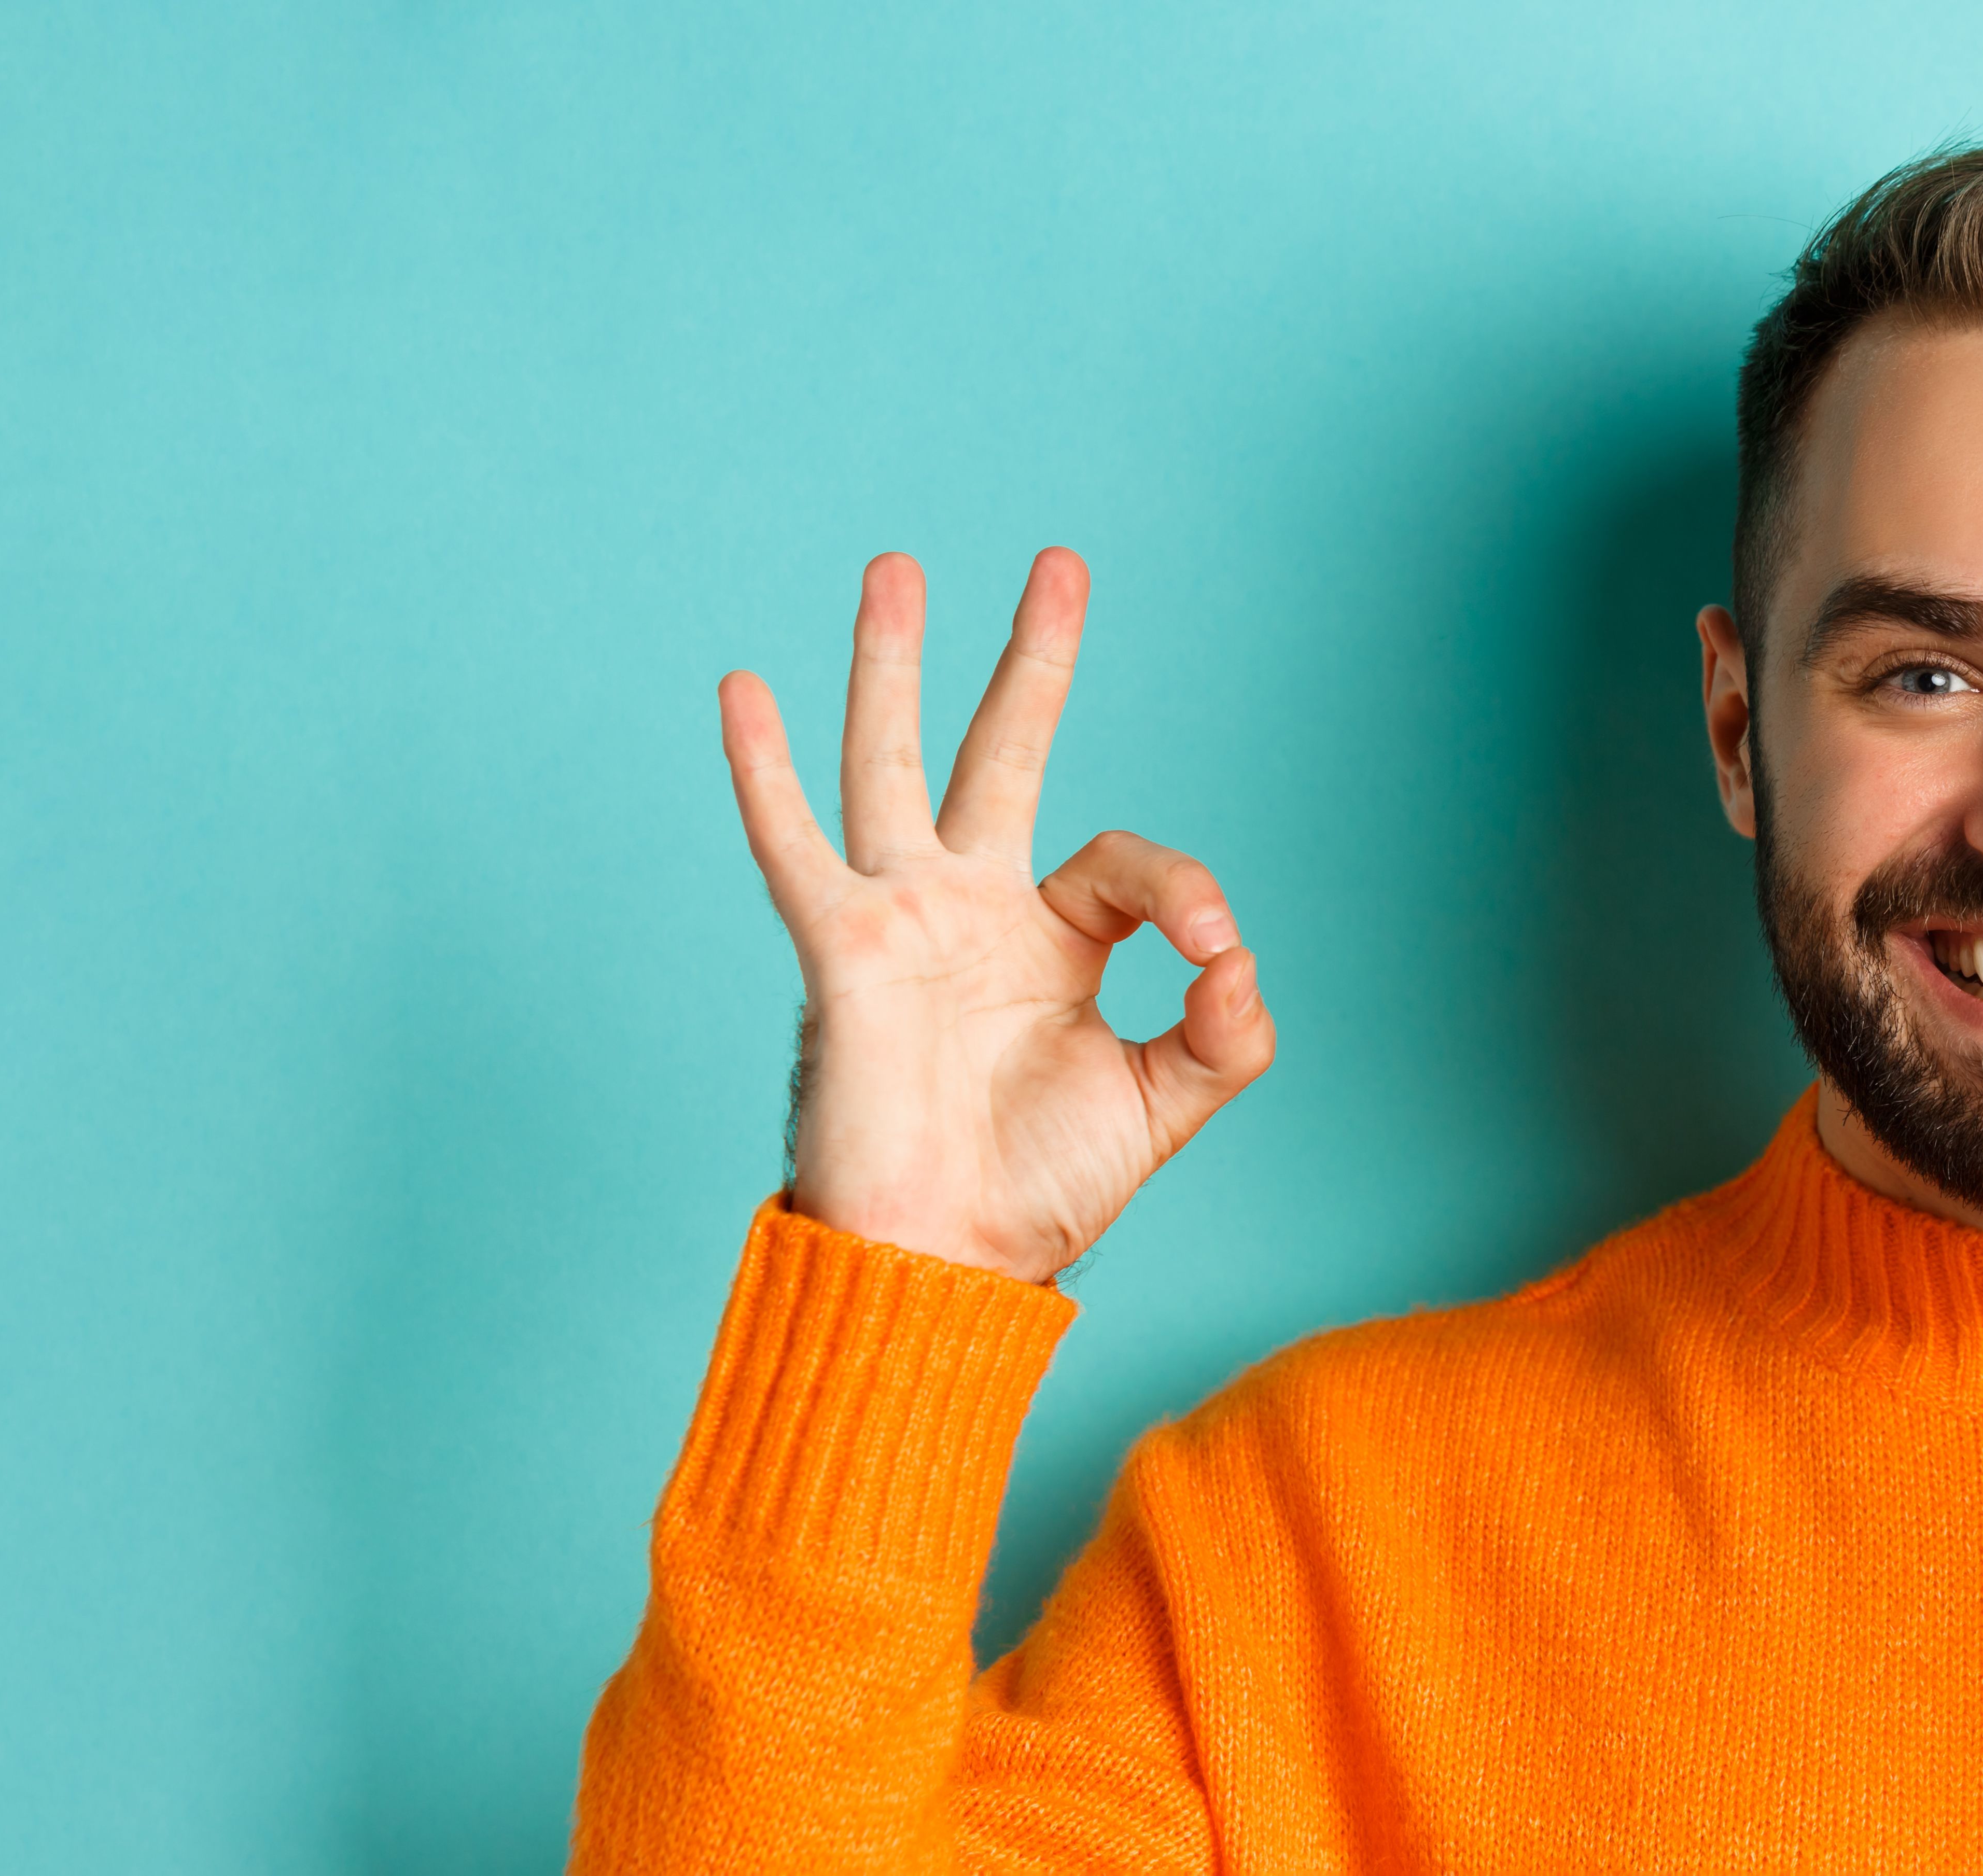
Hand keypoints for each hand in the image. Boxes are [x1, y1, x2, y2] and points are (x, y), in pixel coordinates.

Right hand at [716, 549, 1274, 1281]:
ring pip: (892, 762)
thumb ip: (1226, 1032)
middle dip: (1030, 658)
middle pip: (1003, 750)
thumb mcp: (1166, 1103)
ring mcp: (902, 918)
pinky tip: (743, 691)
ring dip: (891, 664)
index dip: (1186, 896)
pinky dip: (763, 771)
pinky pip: (794, 846)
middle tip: (1060, 563)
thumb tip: (1239, 959)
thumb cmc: (1039, 1189)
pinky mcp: (844, 951)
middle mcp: (973, 908)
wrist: (948, 1262)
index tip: (1213, 957)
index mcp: (1051, 941)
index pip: (1127, 866)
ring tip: (897, 567)